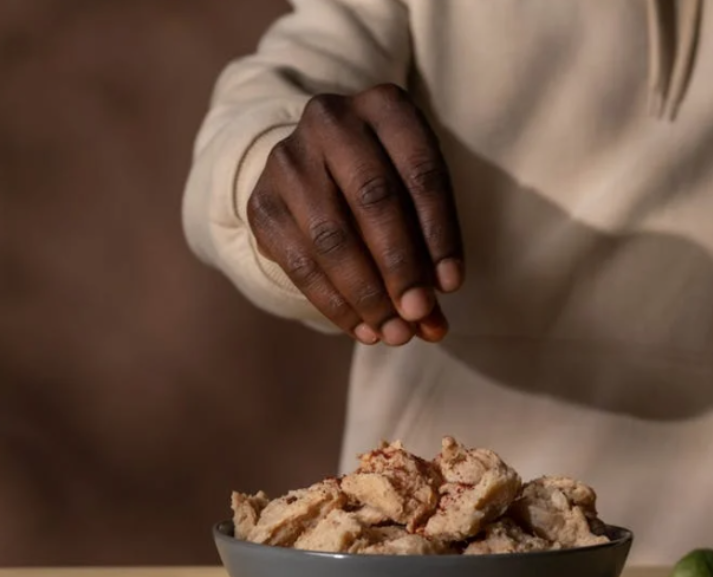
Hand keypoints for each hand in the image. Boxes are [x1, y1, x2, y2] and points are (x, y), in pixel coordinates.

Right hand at [246, 84, 463, 345]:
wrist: (311, 165)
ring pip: (333, 236)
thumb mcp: (415, 200)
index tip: (451, 286)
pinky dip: (335, 304)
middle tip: (418, 315)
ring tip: (393, 334)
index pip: (420, 172)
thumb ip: (430, 256)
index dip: (440, 233)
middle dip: (401, 267)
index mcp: (384, 105)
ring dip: (367, 295)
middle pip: (374, 199)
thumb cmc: (383, 185)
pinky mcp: (261, 201)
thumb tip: (434, 327)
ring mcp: (289, 159)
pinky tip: (362, 328)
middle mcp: (331, 120)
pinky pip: (300, 262)